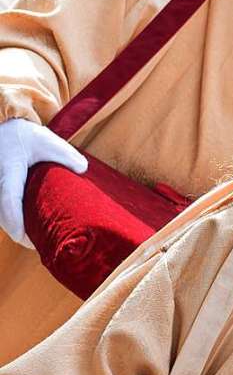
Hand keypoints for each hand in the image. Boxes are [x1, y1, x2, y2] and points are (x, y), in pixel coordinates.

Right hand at [0, 117, 87, 246]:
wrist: (2, 128)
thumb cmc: (23, 135)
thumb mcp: (46, 140)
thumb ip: (65, 154)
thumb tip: (83, 170)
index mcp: (8, 173)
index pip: (9, 202)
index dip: (16, 223)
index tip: (26, 239)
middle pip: (4, 218)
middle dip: (22, 235)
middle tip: (46, 247)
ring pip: (2, 217)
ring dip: (19, 229)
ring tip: (43, 241)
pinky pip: (4, 213)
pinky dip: (15, 222)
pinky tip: (34, 229)